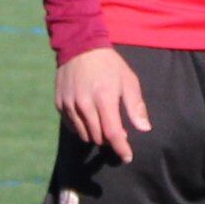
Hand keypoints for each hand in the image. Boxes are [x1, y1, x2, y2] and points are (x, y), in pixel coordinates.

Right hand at [56, 47, 149, 162]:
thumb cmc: (109, 65)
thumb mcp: (128, 80)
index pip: (112, 132)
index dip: (121, 148)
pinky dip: (82, 128)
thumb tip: (144, 128)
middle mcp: (84, 103)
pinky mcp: (60, 104)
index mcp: (104, 98)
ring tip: (103, 123)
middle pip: (98, 136)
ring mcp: (69, 104)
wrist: (79, 46)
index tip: (127, 157)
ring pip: (84, 134)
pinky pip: (72, 126)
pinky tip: (89, 118)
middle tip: (117, 130)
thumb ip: (136, 106)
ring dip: (96, 135)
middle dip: (110, 139)